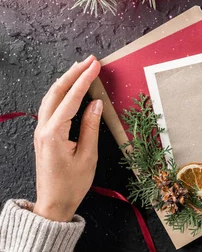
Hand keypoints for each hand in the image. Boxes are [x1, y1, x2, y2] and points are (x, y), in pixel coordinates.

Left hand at [33, 55, 102, 221]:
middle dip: (73, 73)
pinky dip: (61, 93)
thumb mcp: (87, 156)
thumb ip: (91, 127)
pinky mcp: (44, 135)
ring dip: (66, 80)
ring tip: (80, 68)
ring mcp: (41, 131)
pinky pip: (50, 107)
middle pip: (56, 92)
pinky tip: (70, 88)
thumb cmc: (71, 185)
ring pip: (51, 97)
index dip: (84, 80)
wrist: (53, 204)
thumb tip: (96, 103)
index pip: (72, 99)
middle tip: (89, 60)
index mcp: (54, 134)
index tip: (95, 66)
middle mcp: (43, 129)